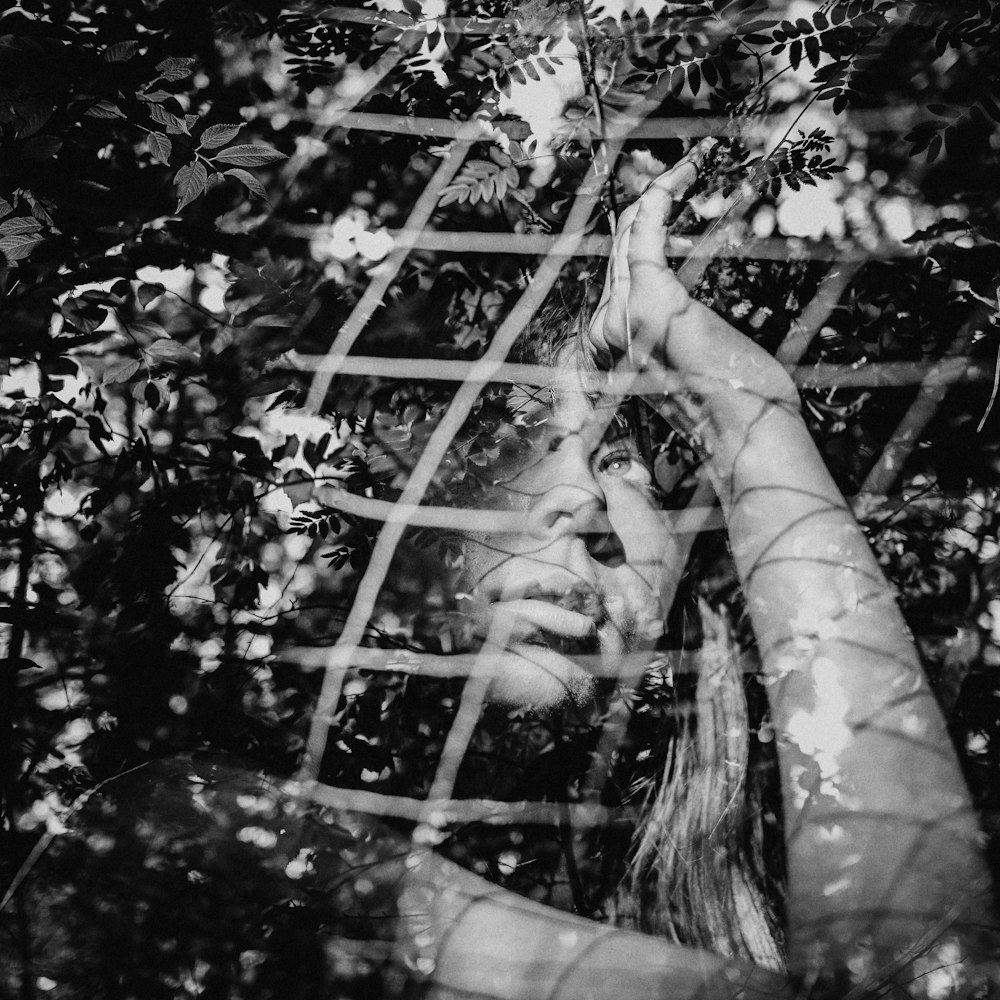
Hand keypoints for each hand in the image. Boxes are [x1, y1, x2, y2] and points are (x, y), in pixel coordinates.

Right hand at [585, 140, 798, 448]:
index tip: (671, 210)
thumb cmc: (729, 411)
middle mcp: (609, 331)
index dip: (641, 240)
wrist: (739, 433)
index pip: (619, 281)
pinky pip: (644, 234)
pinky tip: (687, 170)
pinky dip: (662, 197)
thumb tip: (684, 348)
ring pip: (628, 236)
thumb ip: (677, 350)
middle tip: (679, 173)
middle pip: (618, 253)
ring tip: (689, 164)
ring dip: (657, 194)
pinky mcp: (648, 298)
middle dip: (645, 210)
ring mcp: (623, 314)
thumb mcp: (696, 377)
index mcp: (616, 349)